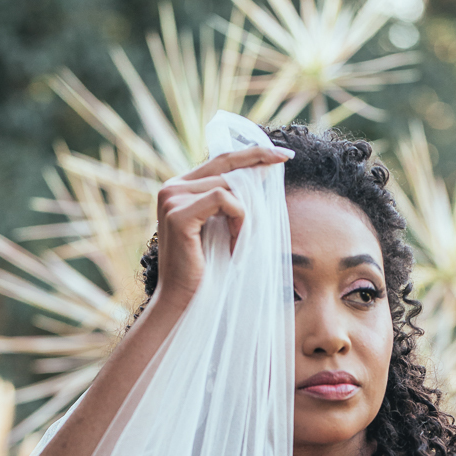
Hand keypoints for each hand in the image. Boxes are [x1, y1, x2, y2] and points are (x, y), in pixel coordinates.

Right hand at [152, 145, 292, 311]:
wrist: (184, 301)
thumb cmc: (207, 271)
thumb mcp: (223, 228)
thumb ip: (233, 202)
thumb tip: (262, 173)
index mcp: (180, 188)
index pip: (220, 159)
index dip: (252, 153)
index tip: (284, 154)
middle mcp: (171, 187)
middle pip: (226, 165)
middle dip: (258, 168)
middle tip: (284, 163)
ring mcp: (171, 198)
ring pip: (228, 184)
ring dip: (245, 213)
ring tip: (239, 240)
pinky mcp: (178, 213)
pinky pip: (223, 199)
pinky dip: (238, 219)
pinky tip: (234, 242)